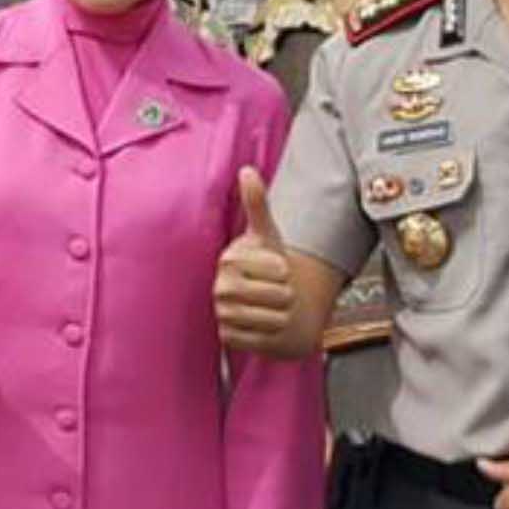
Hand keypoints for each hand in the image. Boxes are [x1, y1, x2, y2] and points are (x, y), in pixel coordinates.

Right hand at [212, 167, 310, 356]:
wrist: (264, 302)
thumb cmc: (267, 265)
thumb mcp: (268, 233)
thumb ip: (257, 203)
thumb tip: (246, 170)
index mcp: (229, 258)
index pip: (278, 269)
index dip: (287, 270)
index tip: (276, 267)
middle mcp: (220, 287)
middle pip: (279, 295)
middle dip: (287, 294)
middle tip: (277, 289)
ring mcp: (222, 314)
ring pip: (274, 319)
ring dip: (283, 315)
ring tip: (272, 306)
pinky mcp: (227, 338)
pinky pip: (264, 339)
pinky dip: (272, 334)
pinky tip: (265, 324)